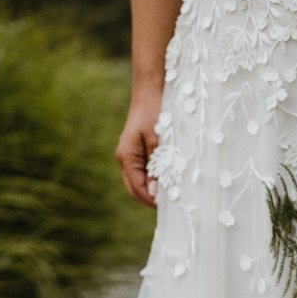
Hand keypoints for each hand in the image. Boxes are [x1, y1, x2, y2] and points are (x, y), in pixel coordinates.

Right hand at [116, 92, 161, 207]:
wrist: (151, 90)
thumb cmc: (155, 112)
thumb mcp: (159, 141)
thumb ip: (157, 167)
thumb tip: (154, 192)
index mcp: (126, 156)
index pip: (137, 189)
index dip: (152, 201)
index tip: (170, 207)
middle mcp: (124, 158)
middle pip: (135, 189)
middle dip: (151, 199)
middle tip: (172, 204)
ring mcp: (129, 155)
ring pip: (139, 182)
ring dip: (153, 190)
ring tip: (172, 194)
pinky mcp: (137, 151)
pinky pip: (143, 172)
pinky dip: (154, 179)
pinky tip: (168, 179)